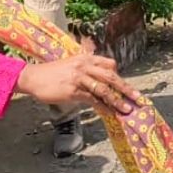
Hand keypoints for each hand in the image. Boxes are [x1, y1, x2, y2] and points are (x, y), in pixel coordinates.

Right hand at [15, 53, 139, 114]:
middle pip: (111, 77)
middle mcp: (85, 66)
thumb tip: (101, 78)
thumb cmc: (53, 72)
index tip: (127, 87)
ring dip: (117, 101)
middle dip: (126, 88)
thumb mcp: (72, 63)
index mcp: (87, 58)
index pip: (110, 65)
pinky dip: (102, 107)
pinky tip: (108, 113)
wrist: (34, 77)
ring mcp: (79, 78)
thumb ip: (87, 67)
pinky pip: (92, 100)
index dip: (119, 76)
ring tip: (126, 109)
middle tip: (138, 98)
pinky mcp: (73, 91)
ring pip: (103, 90)